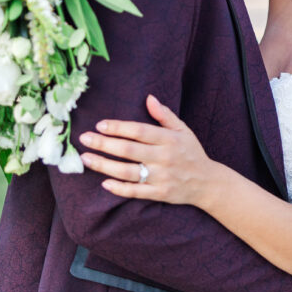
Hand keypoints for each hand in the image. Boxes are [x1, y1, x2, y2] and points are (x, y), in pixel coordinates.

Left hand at [79, 95, 216, 206]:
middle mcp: (164, 157)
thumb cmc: (191, 152)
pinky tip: (104, 183)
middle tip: (84, 139)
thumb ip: (165, 115)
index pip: (139, 131)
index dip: (119, 127)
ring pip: (128, 172)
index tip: (100, 125)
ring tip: (86, 159)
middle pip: (129, 150)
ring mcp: (161, 177)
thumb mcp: (183, 130)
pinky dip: (119, 188)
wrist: (207, 183)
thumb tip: (149, 98)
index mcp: (169, 139)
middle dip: (104, 144)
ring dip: (104, 165)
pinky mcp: (159, 193)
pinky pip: (136, 192)